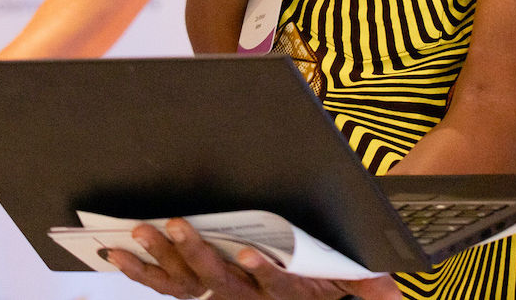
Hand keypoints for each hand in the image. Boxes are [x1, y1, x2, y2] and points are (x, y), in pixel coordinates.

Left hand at [103, 218, 402, 299]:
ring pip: (187, 286)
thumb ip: (368, 287)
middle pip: (220, 283)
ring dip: (161, 259)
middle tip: (175, 223)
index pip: (277, 287)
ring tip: (139, 232)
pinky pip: (166, 288)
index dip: (265, 272)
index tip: (251, 252)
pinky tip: (119, 255)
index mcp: (284, 295)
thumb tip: (396, 294)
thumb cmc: (320, 291)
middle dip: (195, 253)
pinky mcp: (198, 296)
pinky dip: (143, 272)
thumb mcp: (349, 288)